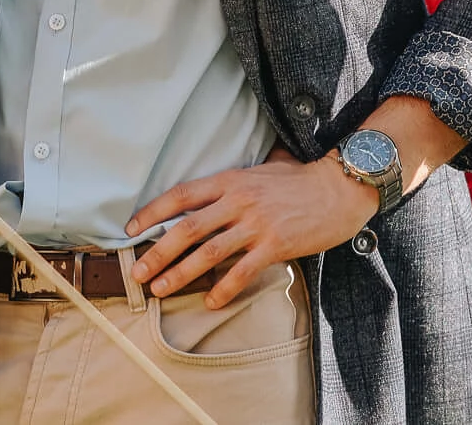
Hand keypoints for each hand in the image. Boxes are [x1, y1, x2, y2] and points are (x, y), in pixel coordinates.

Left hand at [127, 149, 375, 307]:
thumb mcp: (264, 169)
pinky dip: (223, 289)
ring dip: (180, 273)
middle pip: (187, 229)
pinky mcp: (275, 245)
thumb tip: (214, 188)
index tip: (132, 229)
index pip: (182, 195)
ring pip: (208, 253)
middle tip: (137, 272)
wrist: (340, 188)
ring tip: (161, 289)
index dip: (153, 212)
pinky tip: (211, 302)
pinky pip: (242, 272)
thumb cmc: (302, 179)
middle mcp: (239, 201)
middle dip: (157, 252)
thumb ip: (237, 178)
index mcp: (232, 179)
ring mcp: (257, 224)